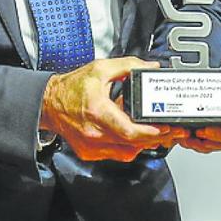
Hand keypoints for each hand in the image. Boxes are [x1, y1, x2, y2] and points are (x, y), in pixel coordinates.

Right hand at [40, 57, 186, 161]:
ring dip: (143, 143)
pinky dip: (129, 146)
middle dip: (156, 138)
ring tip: (156, 132)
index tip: (165, 127)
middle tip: (171, 131)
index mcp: (97, 111)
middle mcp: (94, 133)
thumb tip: (149, 67)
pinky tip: (133, 135)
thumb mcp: (100, 69)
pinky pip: (117, 154)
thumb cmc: (71, 88)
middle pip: (133, 143)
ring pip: (127, 152)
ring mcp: (92, 146)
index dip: (150, 132)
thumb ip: (127, 66)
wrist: (49, 104)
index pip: (129, 131)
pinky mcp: (90, 152)